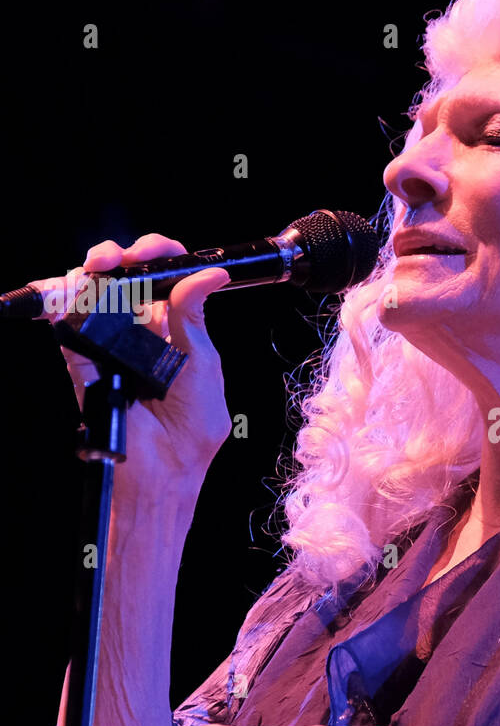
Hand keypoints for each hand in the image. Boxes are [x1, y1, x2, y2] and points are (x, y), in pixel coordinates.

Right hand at [53, 234, 232, 494]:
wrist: (162, 473)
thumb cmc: (192, 429)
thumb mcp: (202, 366)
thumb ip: (194, 318)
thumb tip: (209, 274)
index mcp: (176, 330)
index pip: (165, 278)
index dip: (159, 256)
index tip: (154, 252)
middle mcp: (140, 333)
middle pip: (124, 278)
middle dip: (118, 256)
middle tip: (117, 259)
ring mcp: (109, 345)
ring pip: (93, 294)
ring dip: (91, 274)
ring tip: (97, 271)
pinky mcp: (83, 364)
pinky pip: (68, 327)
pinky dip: (65, 304)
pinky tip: (73, 292)